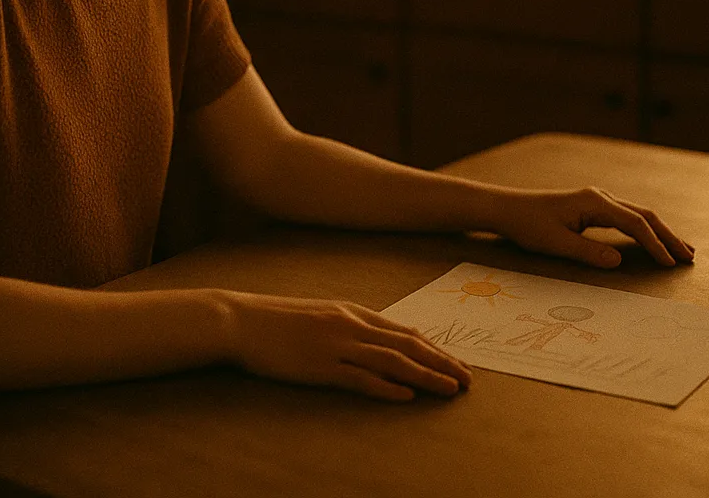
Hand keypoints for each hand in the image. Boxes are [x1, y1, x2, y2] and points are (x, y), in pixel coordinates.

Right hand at [217, 293, 472, 401]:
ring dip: (427, 375)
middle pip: (408, 344)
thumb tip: (376, 339)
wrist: (239, 320)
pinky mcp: (320, 365)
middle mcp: (351, 325)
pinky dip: (386, 387)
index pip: (404, 331)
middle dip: (443, 361)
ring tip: (451, 389)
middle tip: (469, 379)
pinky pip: (359, 378)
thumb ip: (348, 326)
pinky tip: (406, 396)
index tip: (457, 361)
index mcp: (352, 312)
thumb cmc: (276, 321)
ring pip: (393, 361)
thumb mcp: (319, 316)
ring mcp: (336, 345)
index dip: (435, 347)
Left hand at [493, 187, 694, 269]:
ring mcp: (598, 200)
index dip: (655, 244)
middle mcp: (601, 196)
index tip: (670, 263)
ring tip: (684, 249)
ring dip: (662, 231)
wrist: (508, 209)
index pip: (635, 223)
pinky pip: (628, 217)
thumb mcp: (556, 243)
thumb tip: (619, 261)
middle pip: (645, 215)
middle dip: (669, 236)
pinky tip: (655, 240)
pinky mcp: (594, 207)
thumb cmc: (528, 225)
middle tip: (690, 257)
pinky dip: (646, 229)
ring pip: (639, 214)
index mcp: (595, 202)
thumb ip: (588, 252)